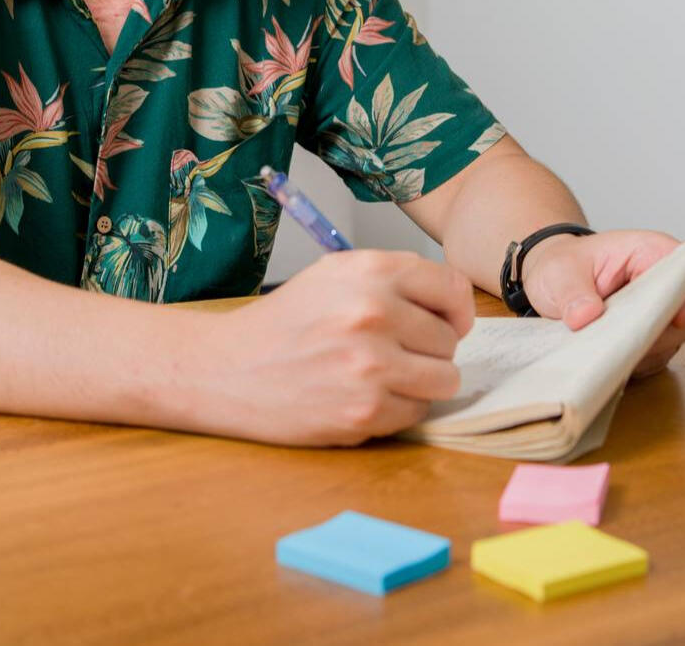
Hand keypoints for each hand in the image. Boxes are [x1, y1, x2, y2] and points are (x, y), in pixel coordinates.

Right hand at [208, 250, 474, 445]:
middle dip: (430, 347)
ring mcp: (371, 366)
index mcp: (370, 271)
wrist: (230, 368)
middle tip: (395, 350)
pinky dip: (399, 408)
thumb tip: (454, 306)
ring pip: (446, 379)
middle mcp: (375, 313)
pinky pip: (418, 413)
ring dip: (423, 381)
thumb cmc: (285, 320)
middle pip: (450, 338)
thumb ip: (394, 279)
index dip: (454, 309)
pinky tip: (365, 395)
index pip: (453, 287)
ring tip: (387, 375)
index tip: (445, 321)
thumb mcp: (334, 274)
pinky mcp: (365, 412)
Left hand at [520, 229, 684, 377]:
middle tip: (624, 341)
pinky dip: (632, 363)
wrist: (556, 283)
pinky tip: (607, 357)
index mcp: (650, 252)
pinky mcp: (650, 340)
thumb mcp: (559, 271)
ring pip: (672, 342)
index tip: (678, 317)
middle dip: (660, 334)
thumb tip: (586, 316)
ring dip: (642, 351)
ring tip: (605, 346)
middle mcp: (664, 284)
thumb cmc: (565, 266)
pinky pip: (653, 359)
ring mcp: (660, 315)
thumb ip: (572, 291)